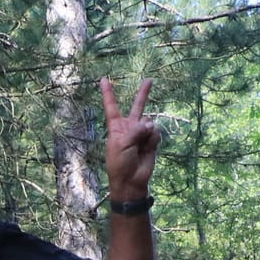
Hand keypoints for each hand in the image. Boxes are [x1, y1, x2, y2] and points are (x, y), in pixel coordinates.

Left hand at [101, 77, 158, 199]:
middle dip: (143, 94)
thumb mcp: (121, 144)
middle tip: (149, 80)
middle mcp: (129, 127)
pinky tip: (148, 149)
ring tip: (140, 146)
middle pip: (137, 107)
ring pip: (149, 122)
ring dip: (146, 132)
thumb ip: (135, 130)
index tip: (103, 79)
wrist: (131, 181)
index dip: (108, 93)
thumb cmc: (120, 163)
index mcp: (116, 127)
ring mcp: (141, 134)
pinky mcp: (151, 141)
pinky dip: (153, 140)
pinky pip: (156, 133)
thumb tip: (151, 124)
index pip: (112, 106)